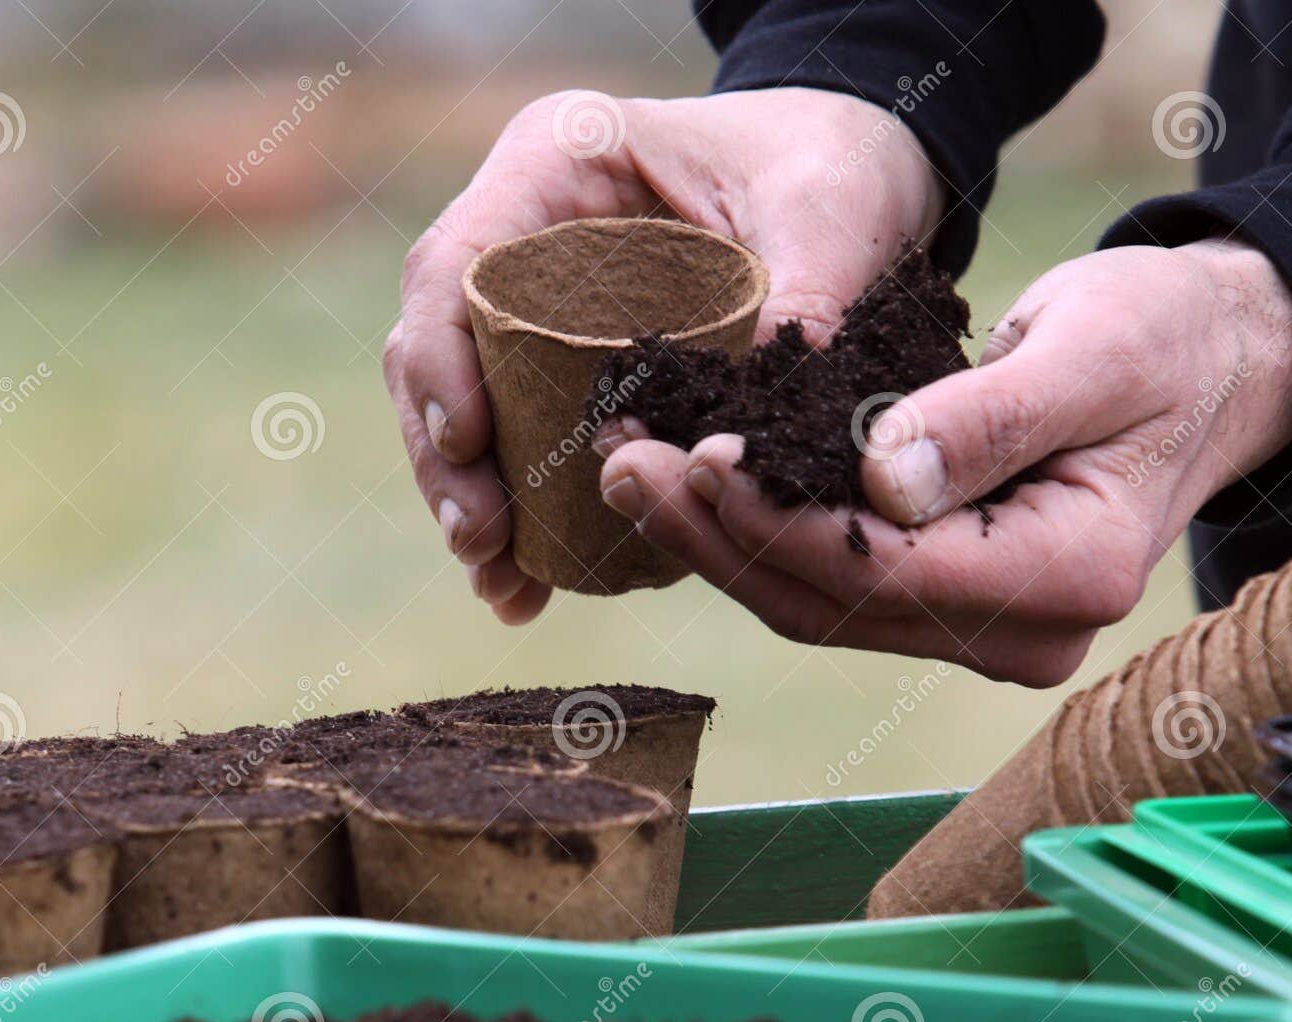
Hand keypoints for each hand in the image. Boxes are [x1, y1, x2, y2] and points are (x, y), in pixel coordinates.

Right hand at [384, 87, 942, 622]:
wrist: (850, 168)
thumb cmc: (828, 164)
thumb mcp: (829, 212)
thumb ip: (809, 299)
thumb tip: (768, 430)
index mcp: (557, 163)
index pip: (457, 262)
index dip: (441, 358)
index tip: (470, 445)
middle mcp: (529, 231)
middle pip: (442, 345)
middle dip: (448, 455)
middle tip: (481, 546)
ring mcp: (542, 300)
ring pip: (468, 400)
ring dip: (474, 497)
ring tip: (503, 588)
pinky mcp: (571, 359)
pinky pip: (524, 434)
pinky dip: (525, 510)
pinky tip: (531, 584)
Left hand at [598, 239, 1291, 682]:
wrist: (1201, 366)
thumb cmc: (1160, 340)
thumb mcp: (1095, 349)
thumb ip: (991, 418)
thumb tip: (880, 481)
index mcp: (1071, 576)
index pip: (895, 572)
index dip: (786, 523)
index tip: (699, 460)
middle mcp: (1025, 633)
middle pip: (838, 604)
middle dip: (722, 538)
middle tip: (624, 465)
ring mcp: (985, 629)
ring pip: (821, 605)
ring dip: (720, 542)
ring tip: (633, 472)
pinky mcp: (948, 603)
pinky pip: (834, 584)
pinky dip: (759, 537)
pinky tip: (693, 491)